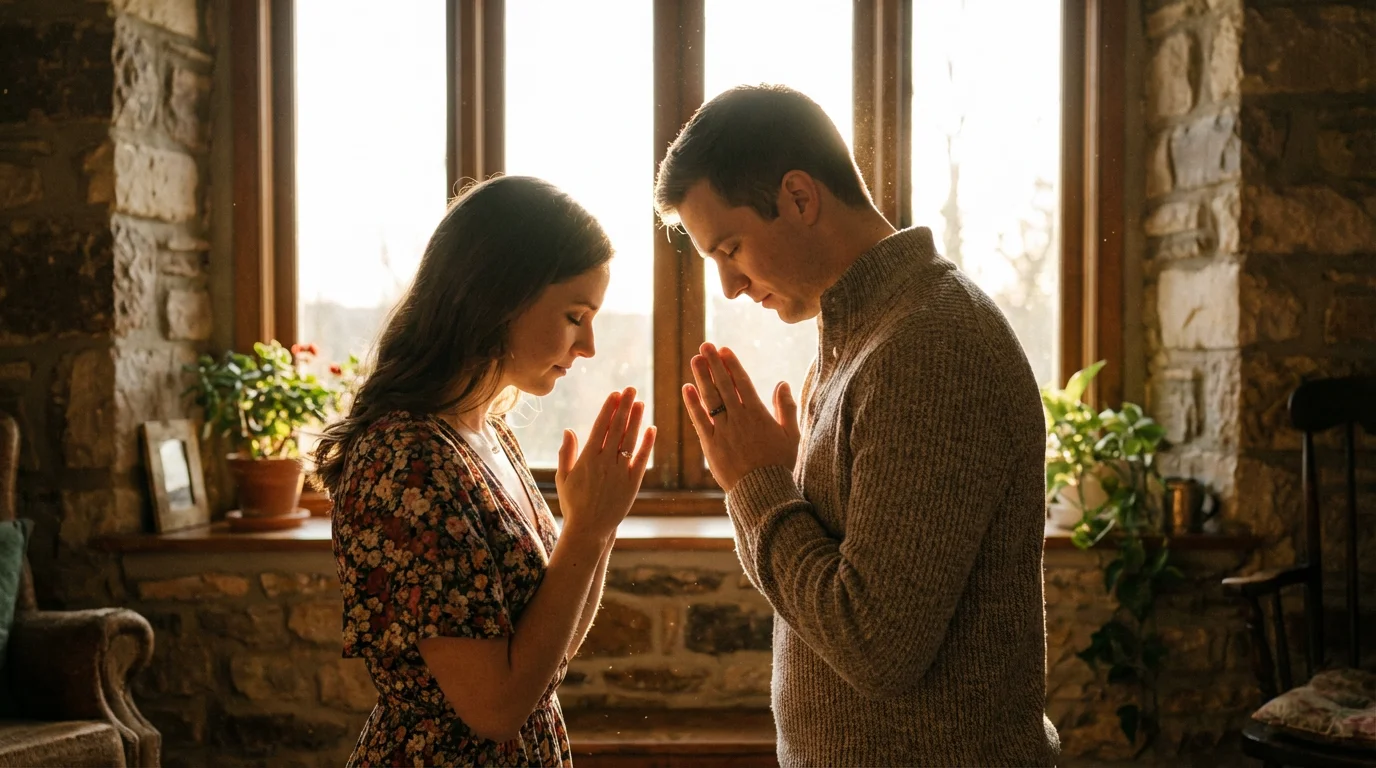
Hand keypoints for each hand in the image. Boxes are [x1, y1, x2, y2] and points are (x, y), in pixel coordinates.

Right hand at [555, 387, 655, 543]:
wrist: (589, 529)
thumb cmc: (574, 503)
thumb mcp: (564, 478)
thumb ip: (566, 453)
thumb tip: (568, 430)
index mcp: (586, 459)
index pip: (599, 427)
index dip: (608, 409)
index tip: (614, 394)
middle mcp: (604, 462)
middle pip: (616, 428)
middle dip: (624, 407)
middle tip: (630, 388)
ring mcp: (620, 472)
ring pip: (630, 440)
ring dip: (636, 420)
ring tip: (640, 402)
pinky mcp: (632, 483)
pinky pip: (641, 459)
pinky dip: (647, 444)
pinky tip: (651, 429)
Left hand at [682, 344, 799, 492]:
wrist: (762, 491)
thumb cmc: (779, 464)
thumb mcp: (791, 435)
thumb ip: (786, 408)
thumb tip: (782, 383)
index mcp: (758, 414)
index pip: (742, 383)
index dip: (732, 365)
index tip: (724, 349)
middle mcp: (739, 419)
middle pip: (723, 386)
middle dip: (714, 364)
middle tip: (705, 346)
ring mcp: (723, 431)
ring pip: (710, 399)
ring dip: (702, 378)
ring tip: (695, 360)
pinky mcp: (711, 445)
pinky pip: (699, 421)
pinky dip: (692, 404)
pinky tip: (687, 388)